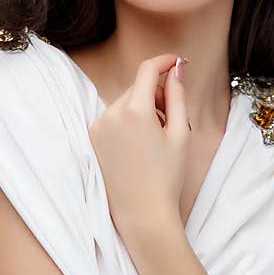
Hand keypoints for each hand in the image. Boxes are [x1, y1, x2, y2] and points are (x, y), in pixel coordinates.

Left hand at [87, 54, 190, 237]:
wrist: (143, 213)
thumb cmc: (166, 177)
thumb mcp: (180, 134)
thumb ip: (178, 96)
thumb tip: (176, 69)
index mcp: (135, 110)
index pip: (148, 69)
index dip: (164, 61)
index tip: (176, 62)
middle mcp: (111, 114)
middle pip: (137, 87)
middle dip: (157, 92)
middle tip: (173, 117)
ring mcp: (98, 127)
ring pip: (125, 103)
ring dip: (142, 109)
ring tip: (156, 137)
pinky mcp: (93, 139)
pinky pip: (113, 118)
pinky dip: (127, 122)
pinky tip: (139, 146)